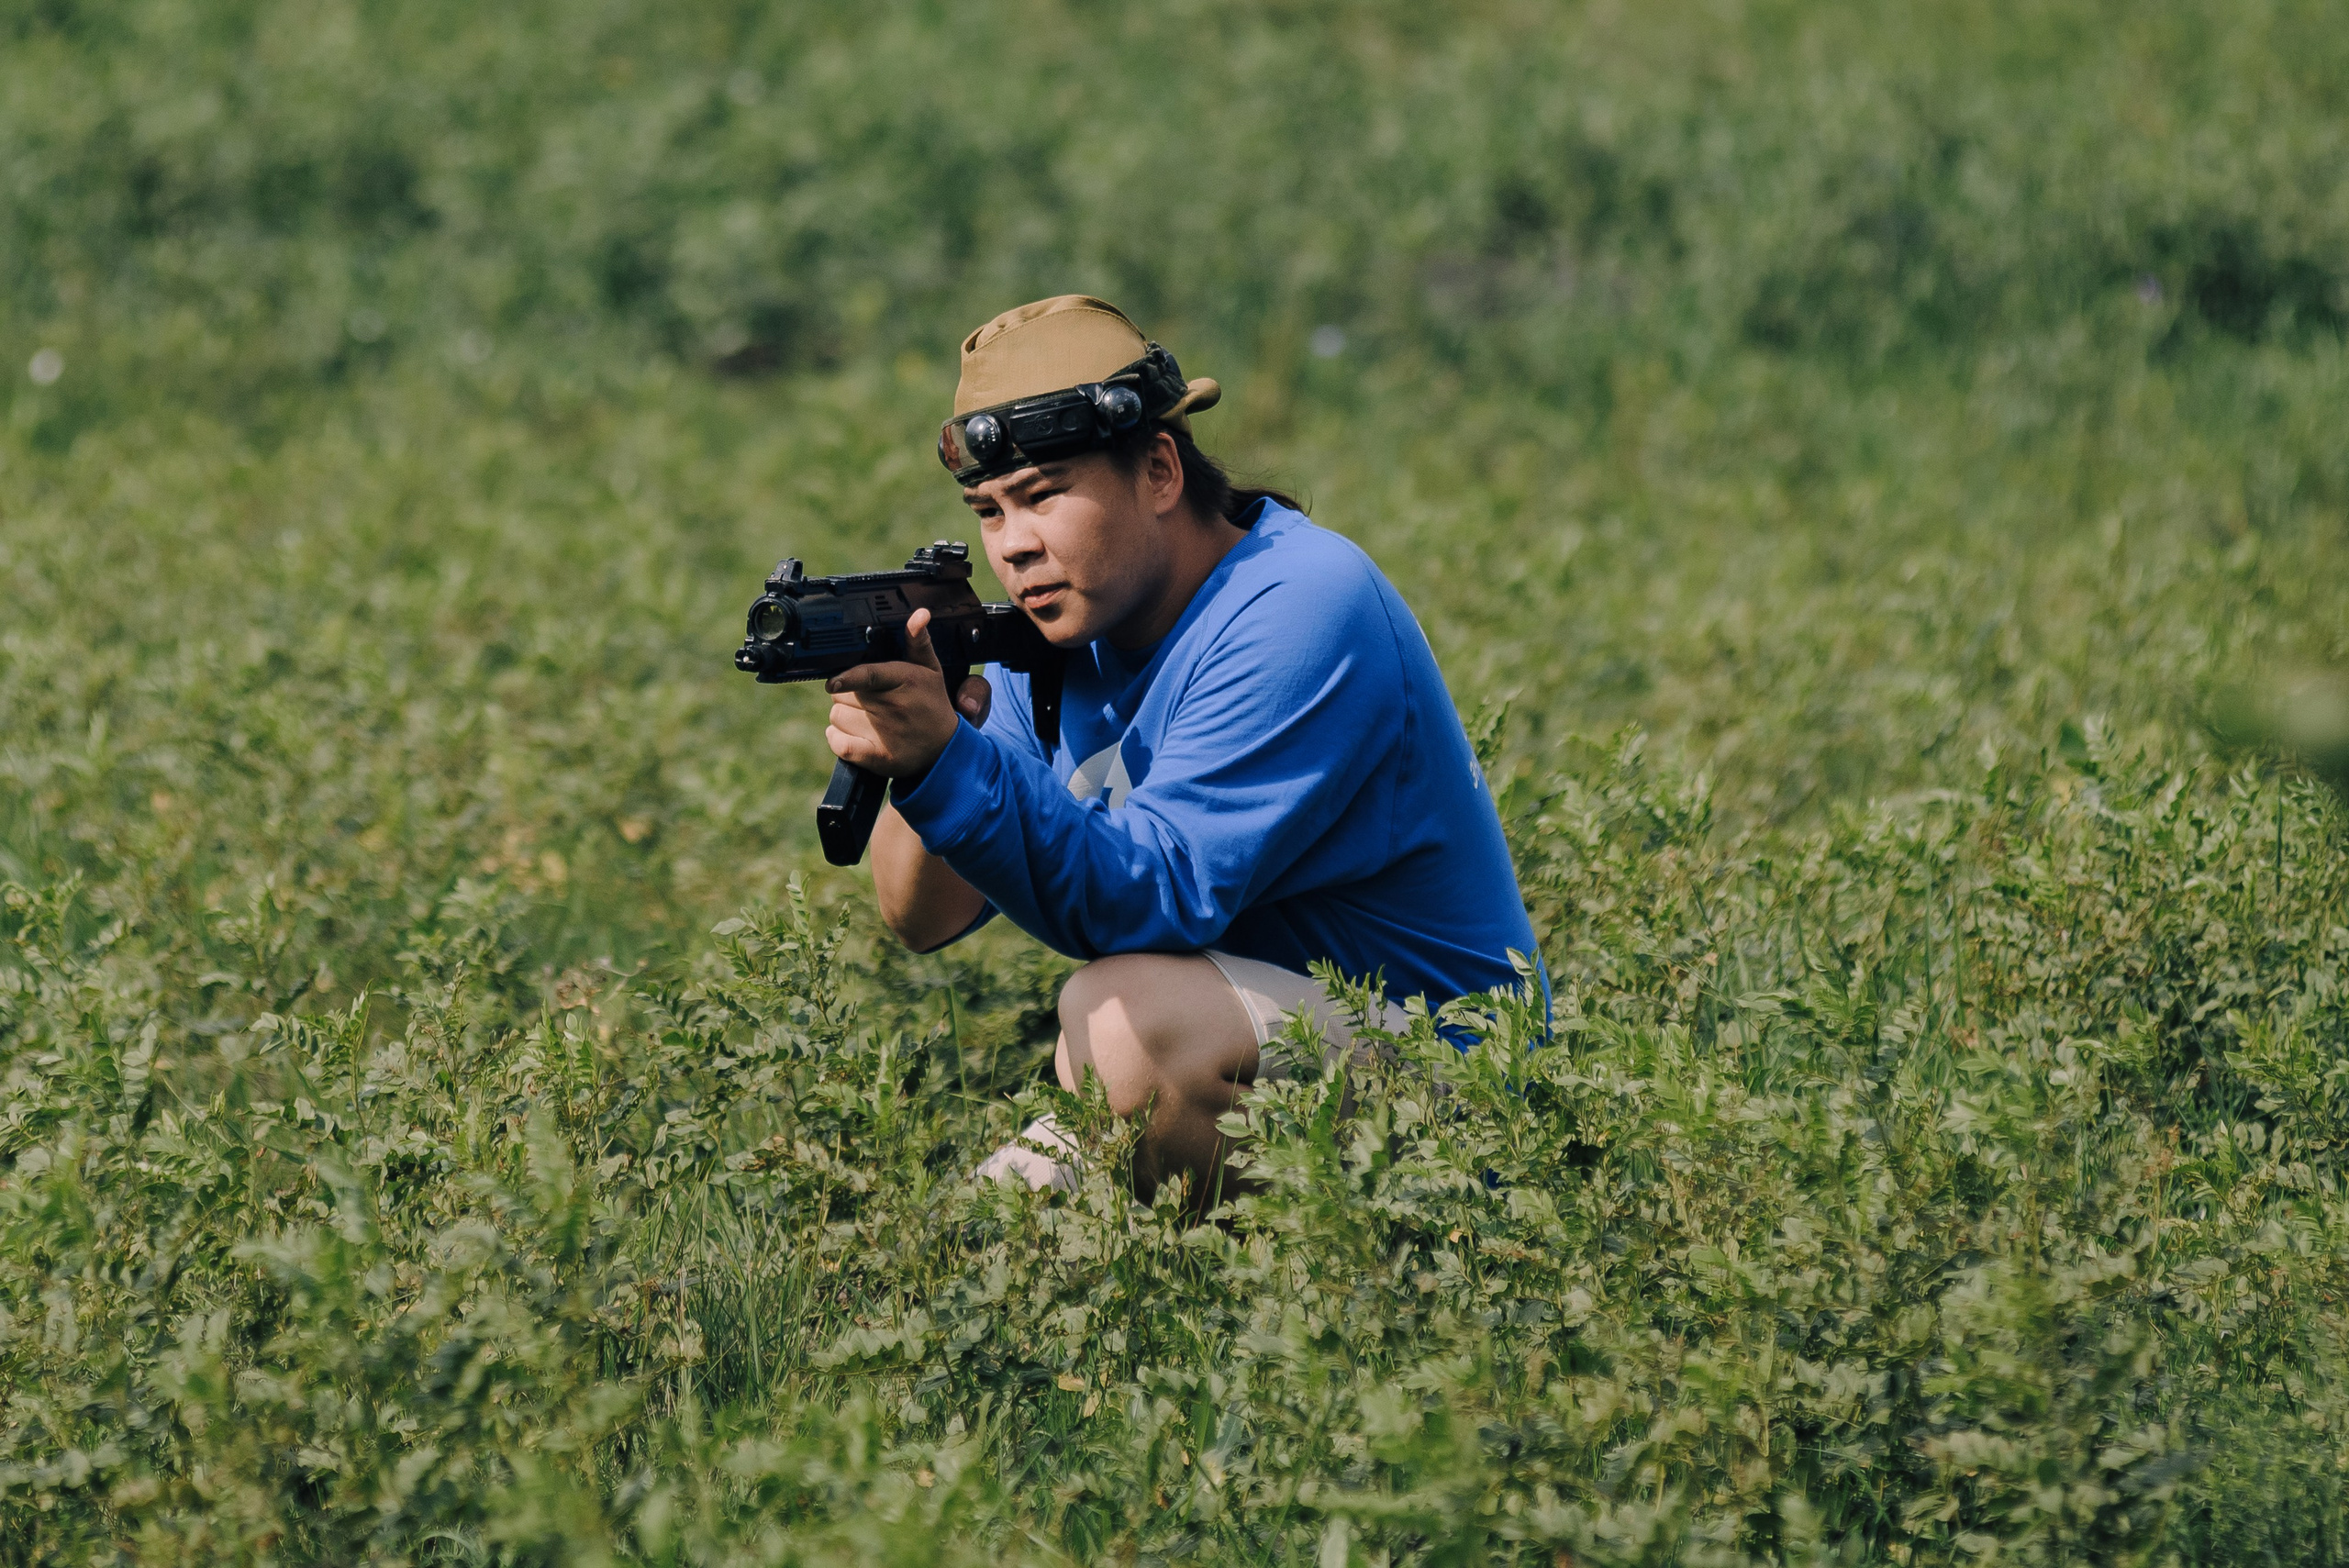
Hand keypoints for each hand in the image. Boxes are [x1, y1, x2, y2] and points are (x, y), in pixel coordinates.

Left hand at [824, 608, 991, 778]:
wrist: (945, 749)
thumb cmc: (931, 704)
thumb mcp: (930, 670)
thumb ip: (918, 641)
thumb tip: (920, 614)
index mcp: (905, 681)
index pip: (869, 675)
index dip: (847, 678)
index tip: (832, 682)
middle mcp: (894, 707)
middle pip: (843, 694)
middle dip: (848, 694)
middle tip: (867, 699)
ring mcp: (885, 735)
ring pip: (837, 717)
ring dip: (844, 717)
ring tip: (865, 718)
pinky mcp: (877, 757)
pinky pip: (840, 744)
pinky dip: (837, 739)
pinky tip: (850, 736)